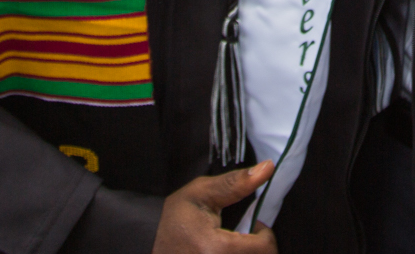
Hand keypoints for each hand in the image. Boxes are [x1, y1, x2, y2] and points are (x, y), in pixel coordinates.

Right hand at [153, 162, 277, 252]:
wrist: (146, 241)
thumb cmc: (173, 217)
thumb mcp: (202, 192)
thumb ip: (236, 183)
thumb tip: (268, 168)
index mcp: (216, 249)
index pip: (265, 249)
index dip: (264, 233)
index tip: (253, 224)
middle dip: (259, 247)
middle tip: (245, 234)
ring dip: (249, 253)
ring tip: (235, 244)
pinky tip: (227, 251)